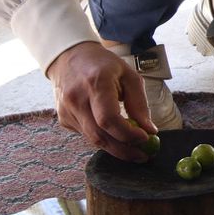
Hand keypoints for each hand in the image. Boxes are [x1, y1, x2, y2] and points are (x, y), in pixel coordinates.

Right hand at [46, 42, 155, 159]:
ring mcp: (66, 111)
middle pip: (99, 136)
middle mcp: (76, 99)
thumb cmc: (104, 66)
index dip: (128, 134)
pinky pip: (86, 135)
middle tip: (143, 156)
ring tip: (134, 150)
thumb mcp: (129, 76)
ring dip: (115, 148)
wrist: (70, 58)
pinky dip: (103, 138)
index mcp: (95, 84)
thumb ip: (139, 103)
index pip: (109, 119)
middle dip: (123, 150)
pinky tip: (114, 134)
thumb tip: (149, 130)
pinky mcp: (63, 119)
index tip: (146, 138)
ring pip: (92, 139)